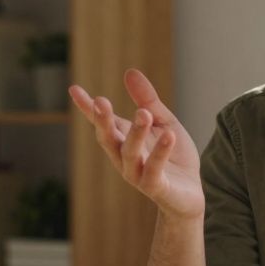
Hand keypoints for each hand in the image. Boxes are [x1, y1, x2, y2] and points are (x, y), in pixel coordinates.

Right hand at [70, 69, 204, 218]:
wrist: (190, 193)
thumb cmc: (173, 156)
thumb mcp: (163, 121)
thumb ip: (148, 100)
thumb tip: (130, 71)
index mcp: (123, 140)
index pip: (102, 123)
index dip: (87, 108)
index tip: (74, 89)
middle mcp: (123, 158)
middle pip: (108, 138)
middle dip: (103, 121)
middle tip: (101, 101)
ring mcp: (137, 174)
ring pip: (130, 153)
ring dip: (135, 133)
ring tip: (142, 113)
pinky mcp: (156, 187)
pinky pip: (154, 169)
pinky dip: (160, 152)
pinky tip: (169, 135)